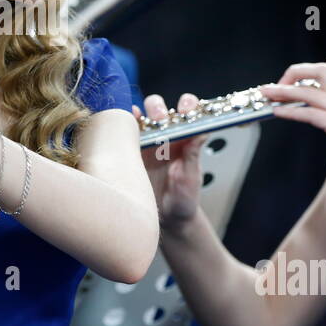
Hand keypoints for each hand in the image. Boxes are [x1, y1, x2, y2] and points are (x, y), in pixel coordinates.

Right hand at [133, 92, 207, 231]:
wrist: (165, 219)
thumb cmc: (183, 199)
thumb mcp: (191, 177)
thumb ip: (193, 154)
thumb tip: (202, 131)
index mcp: (184, 138)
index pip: (186, 111)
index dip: (187, 105)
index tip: (186, 109)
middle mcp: (164, 135)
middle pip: (159, 109)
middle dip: (159, 108)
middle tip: (161, 118)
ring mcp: (144, 142)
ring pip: (141, 117)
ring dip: (143, 114)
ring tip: (146, 121)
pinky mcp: (128, 152)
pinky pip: (124, 133)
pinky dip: (123, 124)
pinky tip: (125, 124)